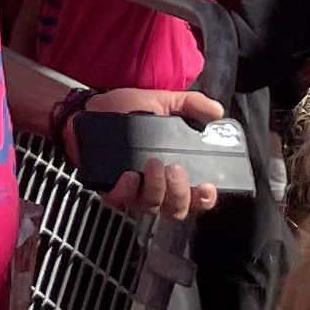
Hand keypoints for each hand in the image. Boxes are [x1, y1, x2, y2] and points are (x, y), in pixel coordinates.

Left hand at [84, 88, 230, 219]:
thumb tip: (216, 111)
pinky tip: (129, 175)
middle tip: (175, 168)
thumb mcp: (164, 102)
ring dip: (156, 188)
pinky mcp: (109, 189)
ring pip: (151, 206)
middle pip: (176, 208)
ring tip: (152, 163)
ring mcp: (133, 191)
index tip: (207, 186)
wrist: (92, 106)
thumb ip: (191, 104)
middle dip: (179, 192)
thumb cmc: (130, 108)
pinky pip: (120, 200)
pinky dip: (127, 191)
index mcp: (175, 171)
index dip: (205, 198)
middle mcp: (158, 186)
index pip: (197, 197)